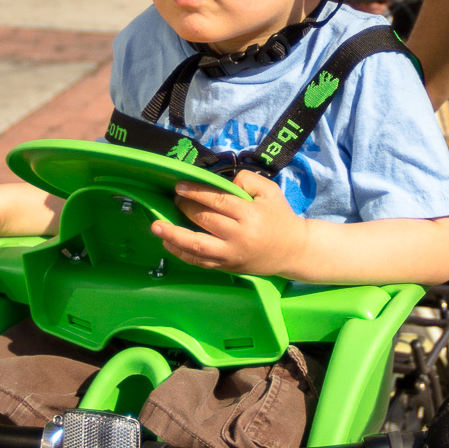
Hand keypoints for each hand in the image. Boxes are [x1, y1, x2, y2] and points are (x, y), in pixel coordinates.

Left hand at [156, 170, 307, 276]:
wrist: (293, 250)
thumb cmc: (279, 216)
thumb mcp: (270, 191)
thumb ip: (247, 180)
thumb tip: (220, 182)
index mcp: (249, 214)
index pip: (217, 201)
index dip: (195, 192)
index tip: (179, 186)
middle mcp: (238, 236)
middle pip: (204, 220)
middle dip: (184, 208)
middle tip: (174, 198)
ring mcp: (231, 254)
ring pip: (197, 246)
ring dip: (174, 236)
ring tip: (156, 227)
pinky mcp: (227, 266)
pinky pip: (200, 261)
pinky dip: (182, 253)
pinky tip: (168, 244)